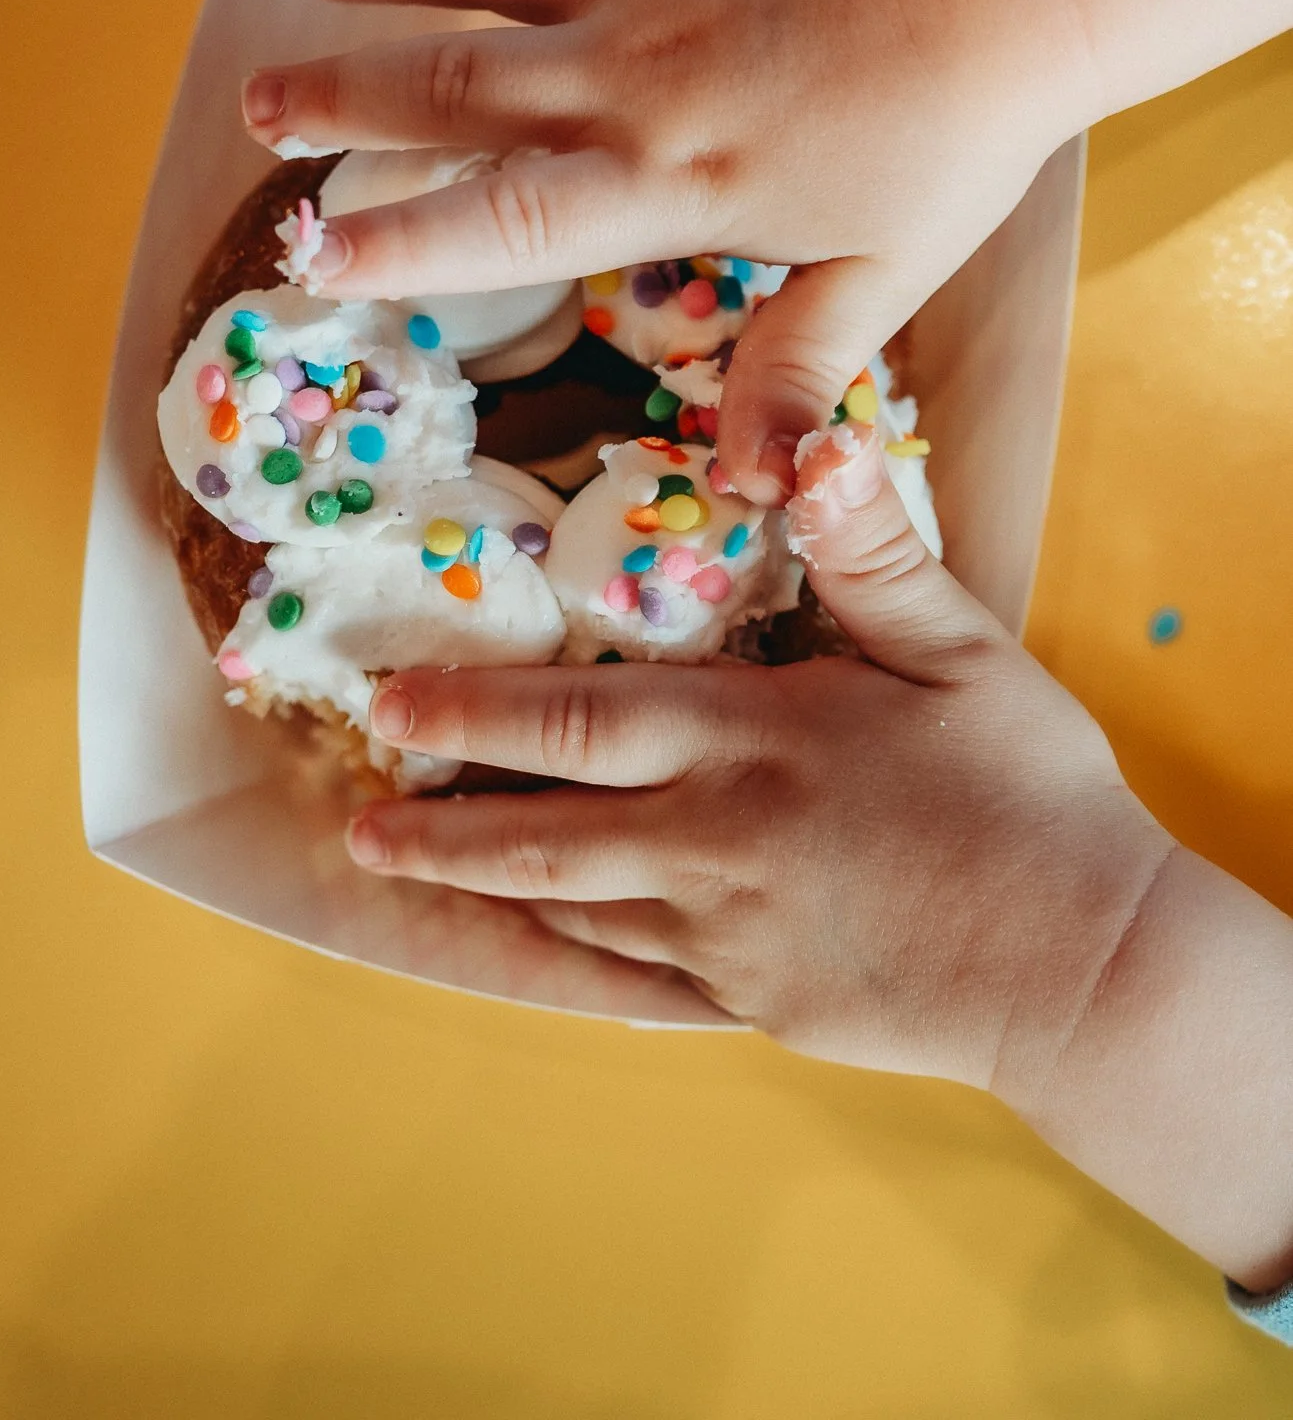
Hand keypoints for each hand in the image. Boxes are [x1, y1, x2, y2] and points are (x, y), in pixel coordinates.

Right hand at [242, 0, 1087, 500]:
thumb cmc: (955, 135)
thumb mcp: (882, 277)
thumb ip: (797, 373)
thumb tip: (758, 492)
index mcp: (664, 178)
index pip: (498, 224)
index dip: (396, 242)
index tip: (310, 253)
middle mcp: (626, 71)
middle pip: (450, 85)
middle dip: (340, 97)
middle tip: (258, 102)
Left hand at [346, 427, 1292, 1290]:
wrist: (1084, 968)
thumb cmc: (1029, 796)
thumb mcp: (962, 654)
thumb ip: (874, 554)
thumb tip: (818, 443)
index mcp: (752, 739)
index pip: (578, 722)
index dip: (472, 713)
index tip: (389, 708)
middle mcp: (713, 838)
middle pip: (545, 828)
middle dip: (442, 815)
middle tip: (360, 813)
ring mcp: (725, 934)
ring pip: (571, 906)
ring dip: (480, 884)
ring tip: (405, 869)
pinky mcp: (752, 1002)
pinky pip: (630, 976)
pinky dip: (563, 955)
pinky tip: (528, 945)